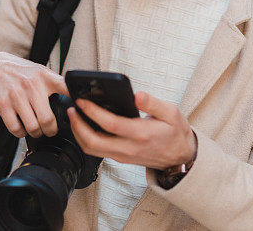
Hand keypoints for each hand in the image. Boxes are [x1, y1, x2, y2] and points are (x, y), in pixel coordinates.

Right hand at [0, 52, 68, 138]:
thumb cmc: (21, 72)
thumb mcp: (41, 72)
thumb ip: (56, 84)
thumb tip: (75, 100)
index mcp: (44, 77)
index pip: (66, 88)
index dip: (76, 102)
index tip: (79, 112)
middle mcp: (31, 85)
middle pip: (48, 119)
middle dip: (51, 130)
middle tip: (50, 130)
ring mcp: (16, 95)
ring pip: (32, 127)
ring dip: (36, 133)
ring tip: (36, 129)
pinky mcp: (3, 104)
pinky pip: (16, 128)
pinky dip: (21, 133)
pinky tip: (22, 127)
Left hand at [66, 91, 196, 169]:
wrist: (180, 157)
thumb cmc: (175, 132)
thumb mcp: (172, 113)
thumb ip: (153, 103)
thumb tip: (138, 95)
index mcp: (141, 134)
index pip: (110, 124)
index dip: (93, 112)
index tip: (82, 100)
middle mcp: (128, 148)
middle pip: (93, 141)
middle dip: (78, 125)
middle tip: (72, 109)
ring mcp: (122, 155)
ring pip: (91, 149)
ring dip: (78, 133)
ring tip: (74, 116)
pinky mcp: (119, 158)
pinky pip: (96, 151)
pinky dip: (85, 139)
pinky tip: (84, 125)